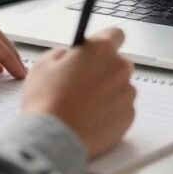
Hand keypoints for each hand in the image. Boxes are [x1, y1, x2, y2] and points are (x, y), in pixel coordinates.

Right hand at [22, 28, 135, 157]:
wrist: (53, 139)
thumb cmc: (46, 101)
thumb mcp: (43, 65)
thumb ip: (62, 53)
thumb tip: (70, 56)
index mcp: (101, 50)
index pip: (115, 35)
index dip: (103, 43)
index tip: (96, 52)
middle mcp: (119, 68)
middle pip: (117, 63)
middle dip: (102, 70)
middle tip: (81, 84)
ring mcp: (127, 93)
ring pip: (120, 88)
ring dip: (106, 93)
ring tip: (82, 107)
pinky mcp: (129, 116)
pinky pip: (121, 109)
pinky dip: (110, 113)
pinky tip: (90, 119)